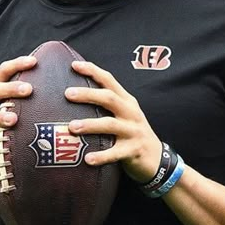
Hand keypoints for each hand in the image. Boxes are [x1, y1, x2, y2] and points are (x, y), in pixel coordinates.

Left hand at [65, 60, 162, 183]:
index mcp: (126, 101)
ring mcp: (133, 131)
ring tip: (71, 127)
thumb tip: (74, 95)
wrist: (157, 158)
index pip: (109, 80)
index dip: (93, 71)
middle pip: (109, 98)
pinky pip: (115, 153)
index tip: (74, 65)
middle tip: (67, 93)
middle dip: (88, 94)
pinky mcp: (134, 150)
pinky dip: (101, 156)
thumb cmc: (131, 133)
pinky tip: (87, 160)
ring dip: (90, 124)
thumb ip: (106, 104)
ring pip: (110, 124)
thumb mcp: (124, 114)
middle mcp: (130, 112)